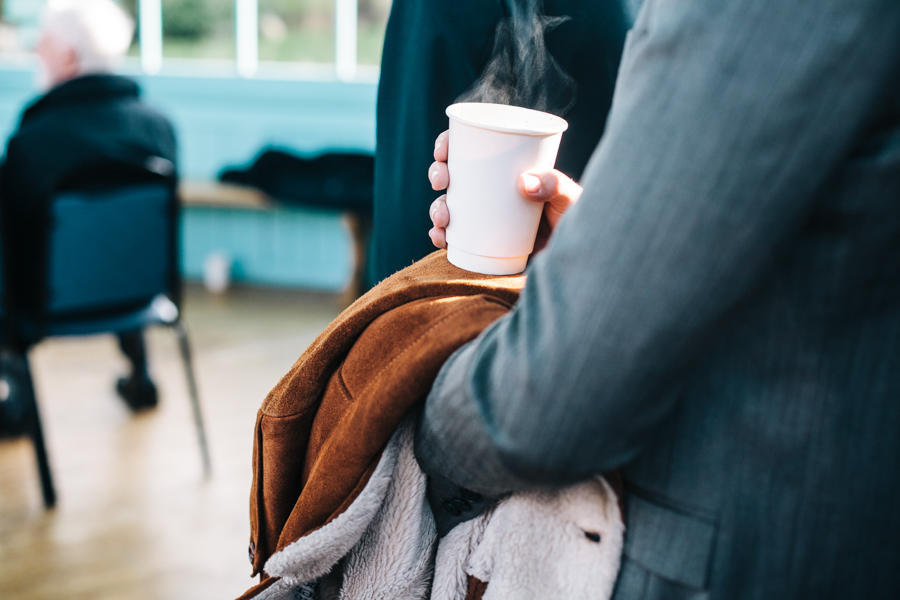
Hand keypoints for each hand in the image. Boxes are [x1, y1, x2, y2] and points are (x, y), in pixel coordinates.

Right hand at [427, 130, 581, 253]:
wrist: (576, 263)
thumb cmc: (577, 224)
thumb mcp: (570, 198)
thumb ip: (556, 185)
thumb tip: (523, 182)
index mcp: (505, 172)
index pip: (471, 150)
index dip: (449, 145)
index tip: (443, 151)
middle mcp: (490, 193)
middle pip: (453, 175)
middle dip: (437, 174)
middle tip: (441, 181)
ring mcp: (483, 219)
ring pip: (448, 207)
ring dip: (436, 208)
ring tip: (443, 217)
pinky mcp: (480, 245)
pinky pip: (453, 239)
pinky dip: (441, 237)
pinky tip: (440, 237)